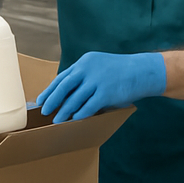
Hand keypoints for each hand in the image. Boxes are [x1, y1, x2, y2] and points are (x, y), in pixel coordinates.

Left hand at [37, 52, 165, 123]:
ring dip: (64, 111)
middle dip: (52, 101)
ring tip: (57, 120)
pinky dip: (80, 114)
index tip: (41, 100)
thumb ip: (85, 75)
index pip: (62, 77)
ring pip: (74, 99)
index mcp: (84, 62)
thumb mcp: (99, 66)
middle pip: (64, 87)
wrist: (142, 71)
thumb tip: (68, 93)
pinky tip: (74, 120)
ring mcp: (97, 81)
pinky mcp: (106, 93)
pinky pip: (89, 106)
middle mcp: (88, 69)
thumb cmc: (121, 71)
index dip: (50, 90)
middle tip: (44, 111)